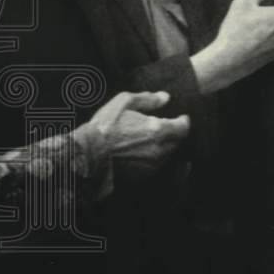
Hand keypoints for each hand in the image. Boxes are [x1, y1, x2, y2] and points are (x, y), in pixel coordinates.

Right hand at [75, 91, 189, 177]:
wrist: (89, 154)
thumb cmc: (104, 127)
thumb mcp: (123, 103)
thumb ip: (147, 99)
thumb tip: (164, 97)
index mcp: (158, 129)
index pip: (183, 127)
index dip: (183, 121)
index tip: (182, 118)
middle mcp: (159, 149)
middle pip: (177, 142)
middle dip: (174, 134)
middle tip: (166, 127)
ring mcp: (152, 165)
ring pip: (167, 155)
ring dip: (164, 146)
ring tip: (151, 139)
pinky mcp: (143, 176)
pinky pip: (155, 165)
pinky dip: (153, 158)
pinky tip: (141, 152)